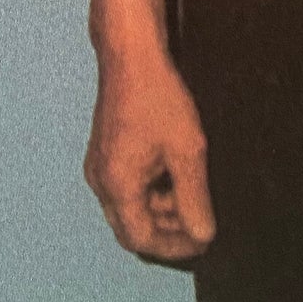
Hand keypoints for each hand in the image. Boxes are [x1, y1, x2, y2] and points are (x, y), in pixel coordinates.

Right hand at [86, 43, 214, 260]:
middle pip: (132, 228)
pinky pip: (126, 187)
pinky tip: (173, 172)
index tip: (203, 241)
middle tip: (199, 221)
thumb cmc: (157, 96)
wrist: (131, 54)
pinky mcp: (104, 152)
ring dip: (160, 210)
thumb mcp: (187, 152)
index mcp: (116, 186)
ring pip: (129, 208)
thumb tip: (203, 235)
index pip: (143, 240)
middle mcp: (101, 182)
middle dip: (167, 231)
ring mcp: (99, 166)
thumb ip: (195, 200)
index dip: (175, 247)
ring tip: (191, 192)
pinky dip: (150, 190)